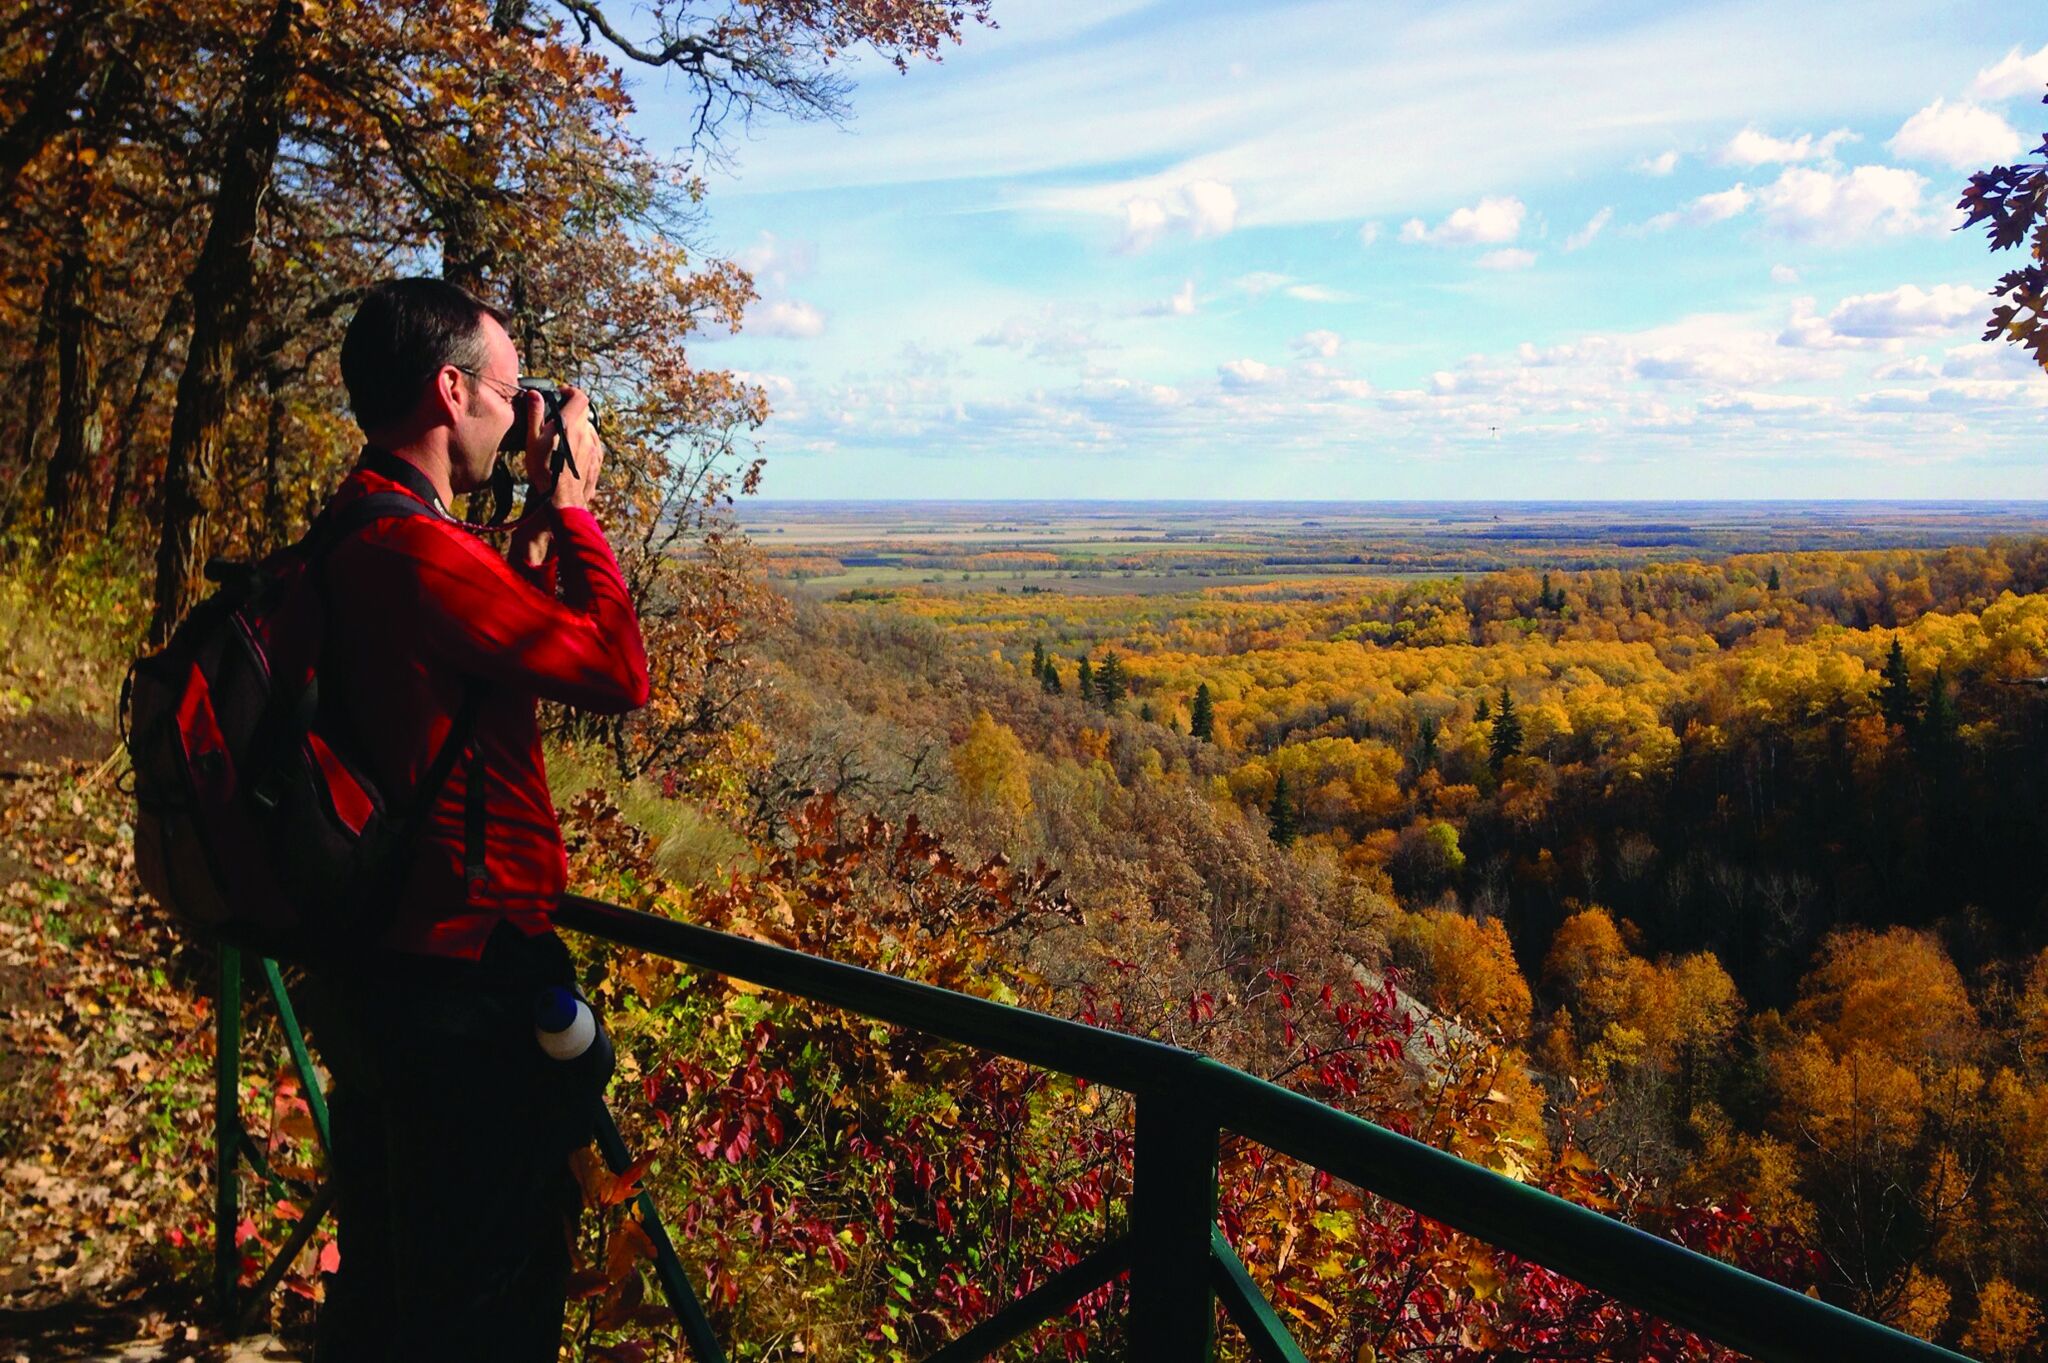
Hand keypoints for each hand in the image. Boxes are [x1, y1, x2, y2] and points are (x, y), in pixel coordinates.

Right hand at [522, 385, 604, 512]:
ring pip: (588, 427)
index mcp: (570, 424)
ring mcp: (593, 446)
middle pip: (584, 411)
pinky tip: (572, 448)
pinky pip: (592, 442)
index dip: (572, 391)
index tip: (562, 393)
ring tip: (562, 434)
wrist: (561, 497)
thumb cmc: (544, 470)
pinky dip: (583, 439)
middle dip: (572, 408)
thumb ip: (535, 414)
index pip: (580, 397)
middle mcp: (585, 433)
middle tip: (558, 413)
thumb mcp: (533, 439)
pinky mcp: (596, 459)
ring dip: (577, 425)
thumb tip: (534, 394)